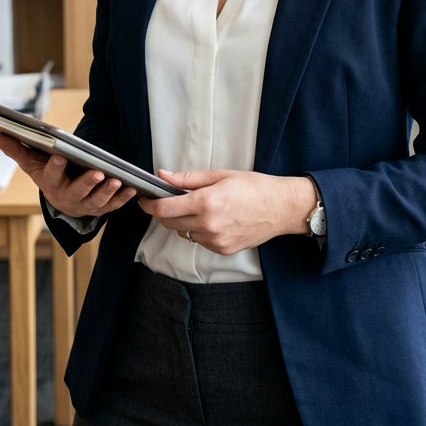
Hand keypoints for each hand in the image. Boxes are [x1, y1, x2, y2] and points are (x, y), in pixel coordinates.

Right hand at [0, 133, 137, 219]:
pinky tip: (131, 188)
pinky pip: (112, 206)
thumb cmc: (47, 174)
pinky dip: (122, 199)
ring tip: (117, 180)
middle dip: (88, 183)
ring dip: (108, 192)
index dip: (55, 166)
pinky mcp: (100, 208)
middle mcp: (68, 197)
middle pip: (78, 192)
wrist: (60, 198)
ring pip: (97, 201)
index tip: (60, 156)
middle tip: (97, 172)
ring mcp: (85, 205)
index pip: (52, 174)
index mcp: (50, 184)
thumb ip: (16, 149)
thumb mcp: (32, 163)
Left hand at [137, 169, 314, 254]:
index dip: (149, 205)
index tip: (144, 200)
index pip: (164, 209)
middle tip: (169, 200)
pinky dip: (199, 231)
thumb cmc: (254, 187)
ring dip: (183, 222)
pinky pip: (200, 241)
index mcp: (206, 202)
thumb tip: (162, 175)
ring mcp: (215, 240)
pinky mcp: (222, 250)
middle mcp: (208, 224)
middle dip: (165, 212)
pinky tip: (214, 219)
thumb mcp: (220, 175)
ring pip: (184, 233)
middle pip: (170, 223)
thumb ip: (187, 179)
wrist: (280, 208)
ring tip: (198, 208)